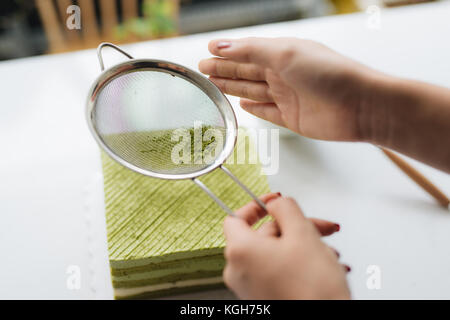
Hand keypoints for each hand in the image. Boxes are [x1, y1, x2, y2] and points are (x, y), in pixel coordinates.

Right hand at [199, 37, 376, 140]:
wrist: (360, 105)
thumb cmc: (328, 73)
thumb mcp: (285, 54)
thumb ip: (251, 51)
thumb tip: (219, 46)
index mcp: (283, 54)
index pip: (247, 52)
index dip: (227, 53)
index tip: (207, 52)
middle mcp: (284, 74)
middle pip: (247, 72)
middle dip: (224, 70)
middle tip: (202, 70)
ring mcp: (287, 97)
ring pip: (253, 91)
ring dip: (233, 88)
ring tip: (213, 85)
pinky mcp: (292, 119)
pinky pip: (267, 113)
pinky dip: (254, 109)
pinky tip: (243, 106)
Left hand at [223, 193, 350, 299]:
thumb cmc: (312, 291)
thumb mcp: (302, 234)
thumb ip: (286, 209)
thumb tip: (278, 203)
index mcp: (240, 250)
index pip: (235, 217)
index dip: (257, 205)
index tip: (274, 201)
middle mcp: (238, 271)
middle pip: (263, 235)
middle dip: (295, 227)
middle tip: (319, 227)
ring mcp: (249, 287)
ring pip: (274, 253)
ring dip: (301, 246)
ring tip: (327, 252)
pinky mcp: (262, 298)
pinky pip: (276, 271)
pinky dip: (296, 263)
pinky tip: (322, 266)